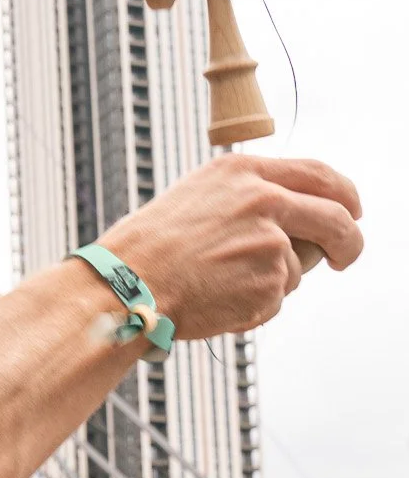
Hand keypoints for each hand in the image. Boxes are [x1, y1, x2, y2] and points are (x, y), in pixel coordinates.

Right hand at [103, 154, 361, 340]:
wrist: (126, 285)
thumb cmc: (149, 247)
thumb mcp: (198, 198)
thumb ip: (248, 197)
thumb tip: (298, 218)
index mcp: (244, 172)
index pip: (319, 175)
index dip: (344, 195)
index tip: (352, 211)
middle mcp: (264, 201)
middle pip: (335, 220)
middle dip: (348, 243)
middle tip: (344, 258)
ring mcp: (270, 243)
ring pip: (297, 269)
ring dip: (270, 282)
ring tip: (218, 282)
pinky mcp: (269, 284)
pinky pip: (276, 300)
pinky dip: (252, 306)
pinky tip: (215, 299)